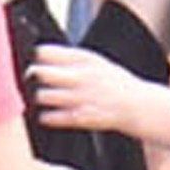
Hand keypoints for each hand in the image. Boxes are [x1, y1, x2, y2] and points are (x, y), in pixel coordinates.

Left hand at [30, 44, 145, 137]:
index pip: (44, 51)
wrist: (139, 106)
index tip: (32, 62)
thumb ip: (71, 59)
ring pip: (42, 96)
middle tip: (30, 81)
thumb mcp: (97, 62)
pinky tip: (49, 114)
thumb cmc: (116, 83)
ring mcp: (81, 98)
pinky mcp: (81, 118)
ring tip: (43, 99)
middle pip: (38, 73)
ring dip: (39, 98)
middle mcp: (81, 76)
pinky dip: (46, 117)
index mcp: (84, 58)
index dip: (34, 57)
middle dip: (30, 77)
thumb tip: (39, 56)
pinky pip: (51, 117)